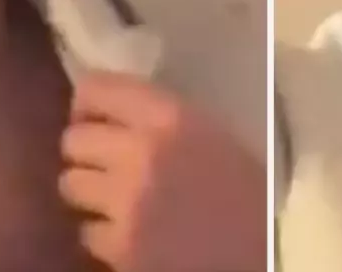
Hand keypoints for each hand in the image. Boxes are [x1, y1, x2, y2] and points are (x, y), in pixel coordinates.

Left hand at [59, 73, 265, 271]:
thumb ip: (166, 121)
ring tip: (115, 199)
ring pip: (70, 184)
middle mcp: (139, 153)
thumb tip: (120, 115)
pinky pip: (88, 232)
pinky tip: (130, 234)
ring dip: (89, 191)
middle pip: (73, 139)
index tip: (98, 116)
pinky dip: (103, 233)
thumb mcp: (215, 137)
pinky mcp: (120, 248)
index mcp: (170, 117)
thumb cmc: (253, 193)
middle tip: (106, 162)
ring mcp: (125, 204)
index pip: (96, 89)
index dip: (89, 103)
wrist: (272, 253)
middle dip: (86, 150)